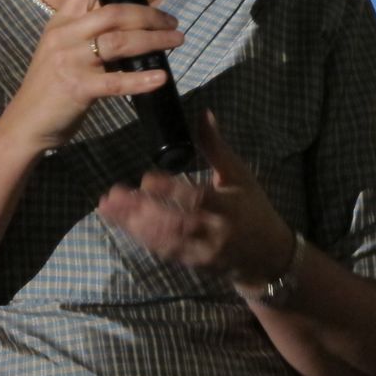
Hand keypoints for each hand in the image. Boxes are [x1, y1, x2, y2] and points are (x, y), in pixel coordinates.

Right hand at [1, 0, 183, 153]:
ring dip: (154, 40)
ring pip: (121, 42)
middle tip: (172, 23)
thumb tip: (129, 24)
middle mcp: (64, 36)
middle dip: (150, 15)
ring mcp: (71, 60)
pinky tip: (160, 77)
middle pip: (115, 14)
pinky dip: (142, 79)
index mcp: (60, 22)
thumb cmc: (50, 86)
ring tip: (176, 41)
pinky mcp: (79, 87)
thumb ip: (86, 33)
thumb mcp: (61, 49)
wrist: (27, 122)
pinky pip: (117, 81)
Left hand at [97, 111, 294, 284]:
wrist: (267, 254)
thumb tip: (203, 113)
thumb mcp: (239, 175)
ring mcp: (202, 251)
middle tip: (113, 195)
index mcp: (228, 207)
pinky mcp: (193, 263)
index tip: (145, 178)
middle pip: (174, 223)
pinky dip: (141, 237)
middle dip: (141, 210)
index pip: (197, 200)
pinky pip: (163, 251)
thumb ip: (216, 147)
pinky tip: (122, 222)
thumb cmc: (252, 207)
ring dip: (133, 224)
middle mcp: (214, 232)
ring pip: (164, 240)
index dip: (171, 190)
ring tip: (108, 208)